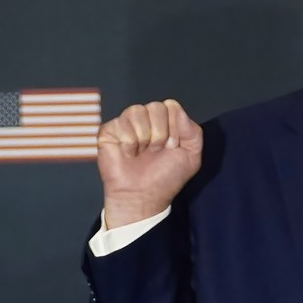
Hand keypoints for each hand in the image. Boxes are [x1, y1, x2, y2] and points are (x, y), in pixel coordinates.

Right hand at [97, 99, 202, 228]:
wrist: (144, 196)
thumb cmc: (166, 178)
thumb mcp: (192, 157)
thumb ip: (193, 132)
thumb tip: (178, 111)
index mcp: (166, 122)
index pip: (172, 106)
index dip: (174, 126)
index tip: (173, 146)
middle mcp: (147, 120)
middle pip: (156, 107)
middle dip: (160, 132)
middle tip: (156, 151)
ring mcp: (127, 124)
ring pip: (137, 111)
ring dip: (144, 136)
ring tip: (142, 152)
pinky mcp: (109, 132)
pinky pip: (120, 123)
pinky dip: (128, 142)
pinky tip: (129, 154)